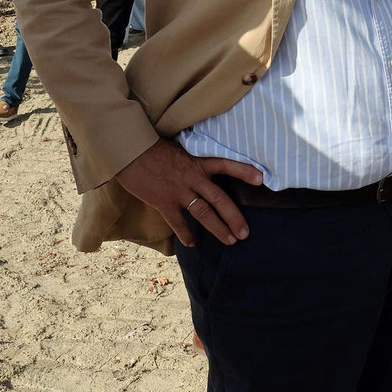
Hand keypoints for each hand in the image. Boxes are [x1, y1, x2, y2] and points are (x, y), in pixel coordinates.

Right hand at [114, 139, 263, 246]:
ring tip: (230, 241)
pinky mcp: (163, 201)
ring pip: (204, 213)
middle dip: (234, 217)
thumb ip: (192, 161)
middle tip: (246, 233)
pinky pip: (178, 222)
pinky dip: (185, 234)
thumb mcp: (179, 150)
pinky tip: (190, 243)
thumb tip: (202, 170)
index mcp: (197, 162)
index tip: (261, 179)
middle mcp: (192, 178)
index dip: (244, 171)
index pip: (226, 165)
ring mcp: (179, 191)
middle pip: (220, 199)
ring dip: (218, 229)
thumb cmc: (152, 148)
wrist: (130, 151)